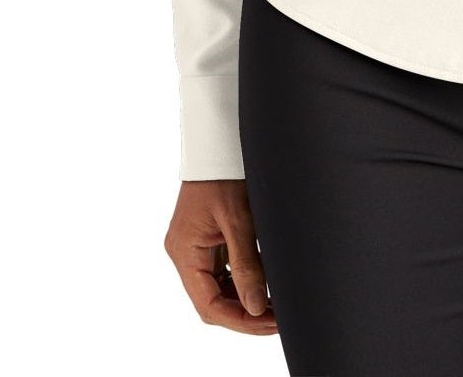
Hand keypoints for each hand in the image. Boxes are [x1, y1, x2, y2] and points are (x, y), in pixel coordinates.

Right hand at [164, 178, 278, 334]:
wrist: (220, 140)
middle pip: (212, 301)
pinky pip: (222, 271)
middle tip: (278, 319)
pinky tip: (264, 286)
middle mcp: (185, 254)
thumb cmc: (224, 173)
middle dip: (244, 314)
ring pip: (218, 289)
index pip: (209, 305)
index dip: (239, 320)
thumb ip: (246, 265)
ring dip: (244, 301)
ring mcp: (195, 247)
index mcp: (185, 252)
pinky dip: (241, 283)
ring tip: (275, 307)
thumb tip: (256, 307)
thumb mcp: (239, 220)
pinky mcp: (207, 239)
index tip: (269, 323)